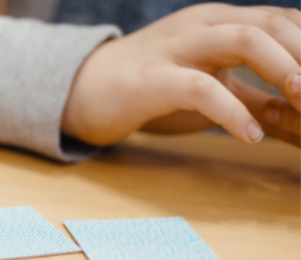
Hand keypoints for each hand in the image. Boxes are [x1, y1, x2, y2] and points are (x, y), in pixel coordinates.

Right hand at [62, 4, 300, 146]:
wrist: (82, 92)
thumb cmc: (149, 91)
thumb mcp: (210, 92)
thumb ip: (253, 102)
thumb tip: (298, 121)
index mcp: (218, 22)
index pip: (284, 21)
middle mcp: (202, 25)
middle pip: (271, 24)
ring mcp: (175, 48)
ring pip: (242, 40)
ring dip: (283, 68)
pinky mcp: (152, 80)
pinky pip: (200, 88)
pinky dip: (232, 112)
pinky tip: (250, 136)